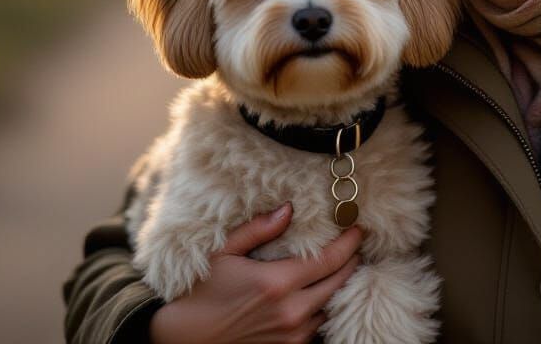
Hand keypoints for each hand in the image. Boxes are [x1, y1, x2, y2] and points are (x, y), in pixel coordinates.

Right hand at [148, 203, 362, 343]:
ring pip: (329, 308)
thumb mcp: (224, 252)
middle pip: (337, 283)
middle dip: (350, 262)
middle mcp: (290, 312)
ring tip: (341, 267)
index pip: (328, 261)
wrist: (181, 340)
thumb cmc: (200, 292)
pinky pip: (315, 329)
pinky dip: (322, 310)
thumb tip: (289, 209)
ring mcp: (290, 337)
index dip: (348, 244)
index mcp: (277, 283)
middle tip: (355, 244)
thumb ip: (259, 229)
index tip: (359, 229)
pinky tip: (320, 295)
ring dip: (337, 287)